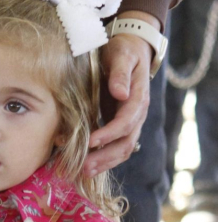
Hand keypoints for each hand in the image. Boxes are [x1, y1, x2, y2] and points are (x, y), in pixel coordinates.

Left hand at [84, 11, 157, 177]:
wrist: (130, 49)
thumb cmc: (123, 50)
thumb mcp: (121, 55)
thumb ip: (120, 73)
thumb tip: (120, 93)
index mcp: (138, 98)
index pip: (126, 122)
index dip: (109, 134)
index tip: (91, 142)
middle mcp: (138, 114)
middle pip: (126, 142)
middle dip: (105, 157)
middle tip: (83, 168)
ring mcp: (131, 123)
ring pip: (122, 150)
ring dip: (103, 164)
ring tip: (83, 172)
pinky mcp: (121, 127)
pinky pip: (115, 148)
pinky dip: (102, 159)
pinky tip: (87, 166)